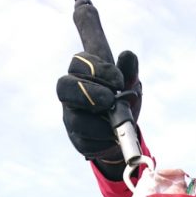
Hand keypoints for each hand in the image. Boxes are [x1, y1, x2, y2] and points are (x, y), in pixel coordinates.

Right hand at [57, 51, 141, 178]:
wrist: (126, 132)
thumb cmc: (124, 100)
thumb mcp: (131, 84)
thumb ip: (129, 71)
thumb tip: (127, 55)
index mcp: (83, 73)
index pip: (79, 62)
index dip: (98, 69)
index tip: (120, 81)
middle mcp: (72, 93)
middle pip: (64, 87)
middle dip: (88, 94)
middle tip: (110, 100)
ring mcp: (71, 117)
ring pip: (75, 119)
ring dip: (99, 122)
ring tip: (117, 123)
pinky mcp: (77, 139)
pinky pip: (84, 141)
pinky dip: (103, 140)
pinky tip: (114, 137)